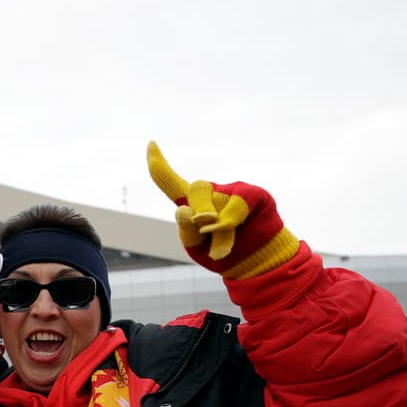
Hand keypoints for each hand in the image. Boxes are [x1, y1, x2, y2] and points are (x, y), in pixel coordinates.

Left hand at [146, 141, 298, 277]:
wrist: (256, 262)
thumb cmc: (221, 254)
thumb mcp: (196, 249)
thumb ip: (187, 232)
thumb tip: (188, 211)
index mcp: (190, 205)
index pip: (170, 182)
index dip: (159, 164)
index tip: (151, 143)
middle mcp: (210, 194)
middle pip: (195, 190)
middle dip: (198, 213)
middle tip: (205, 228)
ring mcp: (232, 192)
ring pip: (215, 199)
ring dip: (217, 228)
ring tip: (222, 248)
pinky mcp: (254, 195)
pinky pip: (239, 201)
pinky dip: (231, 220)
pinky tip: (234, 230)